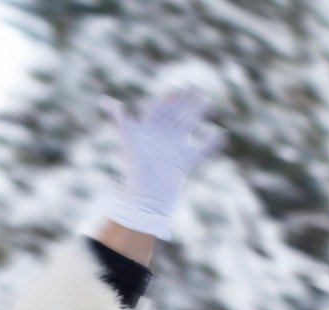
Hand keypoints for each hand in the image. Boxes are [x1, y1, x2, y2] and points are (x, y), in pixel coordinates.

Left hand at [102, 88, 223, 240]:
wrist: (146, 201)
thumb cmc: (134, 172)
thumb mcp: (128, 142)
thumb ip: (121, 121)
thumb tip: (107, 101)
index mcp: (146, 132)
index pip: (158, 109)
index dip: (167, 98)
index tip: (177, 88)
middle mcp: (160, 139)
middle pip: (174, 115)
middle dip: (185, 102)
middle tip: (197, 88)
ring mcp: (173, 150)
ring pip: (188, 127)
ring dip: (197, 114)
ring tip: (209, 102)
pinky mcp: (184, 162)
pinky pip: (200, 149)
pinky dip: (210, 142)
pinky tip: (221, 134)